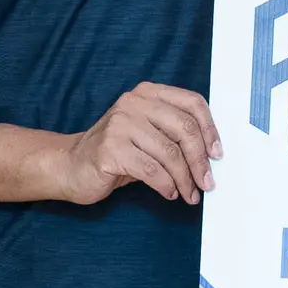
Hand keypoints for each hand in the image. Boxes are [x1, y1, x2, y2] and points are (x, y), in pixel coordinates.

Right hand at [45, 83, 221, 205]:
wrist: (70, 166)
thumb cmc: (116, 152)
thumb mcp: (147, 134)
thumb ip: (173, 133)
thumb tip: (211, 154)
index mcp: (147, 93)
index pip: (192, 103)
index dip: (210, 129)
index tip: (217, 153)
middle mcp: (134, 103)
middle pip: (185, 129)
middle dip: (200, 160)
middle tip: (207, 182)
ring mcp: (120, 124)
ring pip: (170, 153)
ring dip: (185, 179)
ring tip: (189, 193)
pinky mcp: (111, 149)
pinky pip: (152, 170)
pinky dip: (166, 185)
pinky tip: (169, 193)